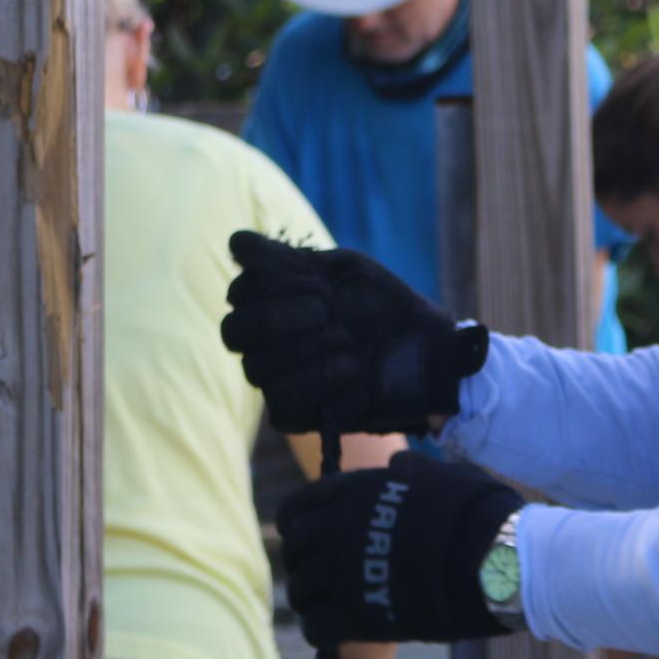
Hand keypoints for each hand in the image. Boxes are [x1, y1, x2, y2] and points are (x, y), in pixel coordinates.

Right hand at [223, 232, 487, 433]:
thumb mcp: (342, 270)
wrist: (424, 348)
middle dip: (278, 316)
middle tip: (325, 309)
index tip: (319, 280)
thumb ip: (288, 259)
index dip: (273, 281)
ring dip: (307, 347)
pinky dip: (318, 379)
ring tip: (347, 338)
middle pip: (233, 332)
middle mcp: (264, 344)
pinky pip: (280, 401)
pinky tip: (350, 368)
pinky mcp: (294, 414)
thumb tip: (235, 244)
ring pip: (257, 367)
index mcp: (270, 304)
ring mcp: (277, 379)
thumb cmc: (383, 304)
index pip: (238, 292)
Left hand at [278, 453, 519, 647]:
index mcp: (352, 492)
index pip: (296, 509)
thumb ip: (410, 471)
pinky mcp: (357, 615)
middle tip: (323, 578)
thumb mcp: (440, 474)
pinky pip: (315, 626)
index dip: (298, 526)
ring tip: (332, 607)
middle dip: (304, 565)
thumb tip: (397, 463)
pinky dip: (323, 629)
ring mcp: (343, 573)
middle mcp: (337, 530)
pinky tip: (341, 629)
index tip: (309, 539)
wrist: (496, 557)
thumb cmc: (476, 511)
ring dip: (312, 600)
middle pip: (294, 553)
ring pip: (300, 591)